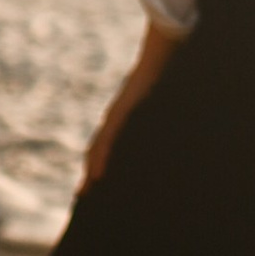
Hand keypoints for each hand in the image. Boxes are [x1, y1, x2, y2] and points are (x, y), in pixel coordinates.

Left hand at [83, 25, 178, 187]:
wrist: (157, 60)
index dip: (98, 164)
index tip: (94, 184)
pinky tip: (96, 174)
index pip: (105, 146)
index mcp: (121, 120)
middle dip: (89, 172)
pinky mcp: (118, 115)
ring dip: (90, 170)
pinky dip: (100, 159)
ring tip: (85, 192)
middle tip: (83, 195)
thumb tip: (171, 136)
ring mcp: (113, 118)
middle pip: (95, 151)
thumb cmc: (160, 81)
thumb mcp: (157, 108)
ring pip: (96, 149)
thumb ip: (156, 122)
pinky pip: (106, 141)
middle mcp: (113, 120)